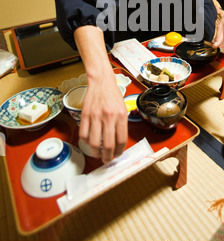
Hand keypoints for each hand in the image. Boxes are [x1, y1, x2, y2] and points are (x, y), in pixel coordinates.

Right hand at [74, 25, 127, 162]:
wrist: (101, 81)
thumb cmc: (113, 95)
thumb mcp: (123, 108)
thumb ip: (121, 124)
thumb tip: (118, 142)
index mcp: (121, 116)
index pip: (121, 140)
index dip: (119, 151)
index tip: (117, 155)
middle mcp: (109, 117)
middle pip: (107, 145)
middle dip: (107, 157)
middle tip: (107, 160)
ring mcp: (96, 116)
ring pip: (93, 142)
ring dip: (96, 153)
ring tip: (98, 154)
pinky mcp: (85, 115)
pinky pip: (83, 134)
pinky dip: (85, 143)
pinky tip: (89, 143)